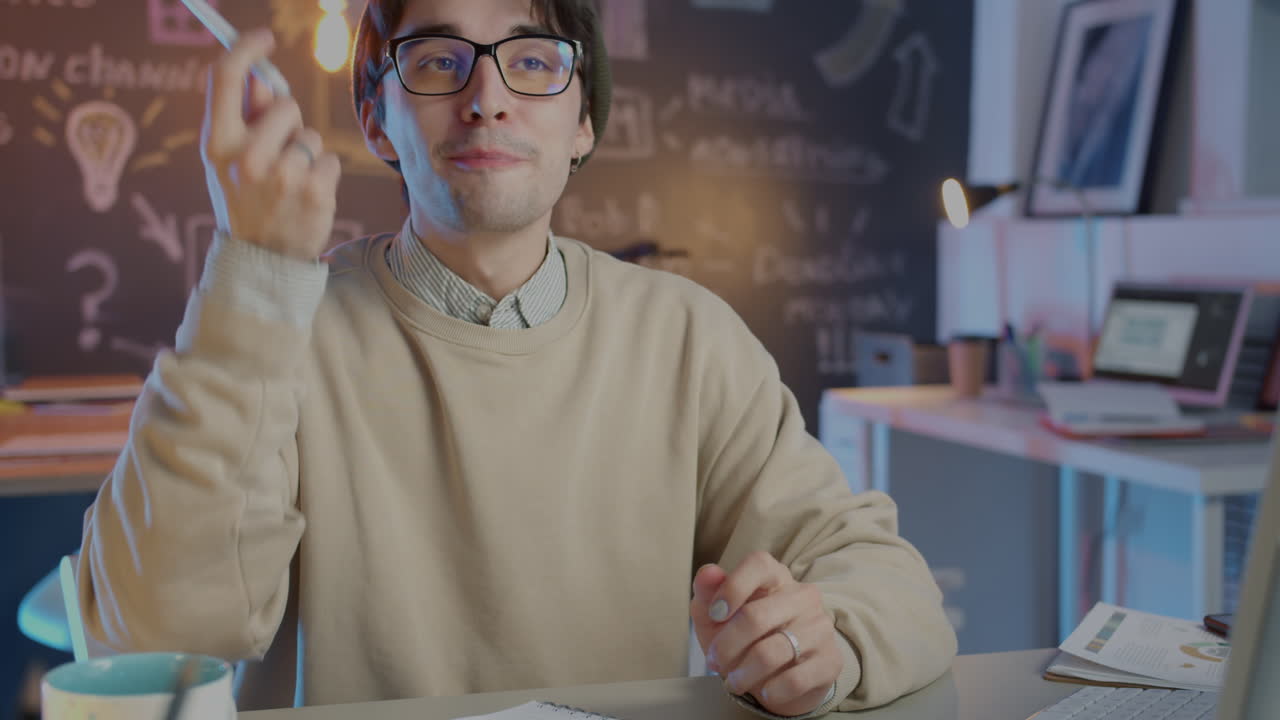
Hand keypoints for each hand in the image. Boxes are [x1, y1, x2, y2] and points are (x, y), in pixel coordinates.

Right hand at [200, 29, 340, 260]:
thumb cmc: (245, 200)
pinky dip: (324, 174)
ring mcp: (284, 175)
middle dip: (288, 123)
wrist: (261, 260)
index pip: (225, 77)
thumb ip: (243, 119)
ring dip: (306, 154)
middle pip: (285, 104)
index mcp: (217, 143)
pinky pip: (329, 159)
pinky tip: (307, 196)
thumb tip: (264, 80)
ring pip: (310, 135)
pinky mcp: (316, 191)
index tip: (264, 38)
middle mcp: (247, 156)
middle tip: (277, 156)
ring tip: (290, 183)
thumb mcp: (228, 161)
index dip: (246, 49)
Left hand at [691, 552, 842, 716]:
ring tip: (734, 682)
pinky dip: (771, 691)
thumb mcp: (717, 616)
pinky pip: (794, 680)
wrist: (783, 675)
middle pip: (755, 616)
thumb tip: (709, 573)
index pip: (758, 564)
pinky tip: (764, 691)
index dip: (732, 588)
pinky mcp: (831, 660)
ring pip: (770, 653)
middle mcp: (803, 596)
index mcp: (776, 576)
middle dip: (725, 646)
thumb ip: (708, 592)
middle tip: (714, 662)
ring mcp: (820, 627)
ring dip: (743, 674)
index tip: (715, 614)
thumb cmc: (745, 637)